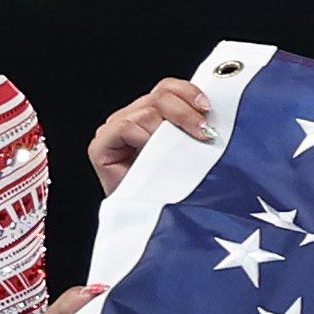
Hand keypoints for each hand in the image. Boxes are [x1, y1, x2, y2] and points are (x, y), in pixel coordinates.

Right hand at [89, 78, 214, 196]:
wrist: (157, 225)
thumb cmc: (175, 192)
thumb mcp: (191, 151)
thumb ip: (194, 127)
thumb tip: (212, 113)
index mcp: (151, 116)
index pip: (167, 88)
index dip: (188, 92)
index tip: (207, 108)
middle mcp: (131, 119)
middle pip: (159, 96)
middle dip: (185, 113)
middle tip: (204, 133)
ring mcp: (113, 131)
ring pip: (146, 112)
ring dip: (167, 133)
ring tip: (177, 155)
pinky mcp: (100, 147)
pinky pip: (126, 127)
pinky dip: (144, 139)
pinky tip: (153, 157)